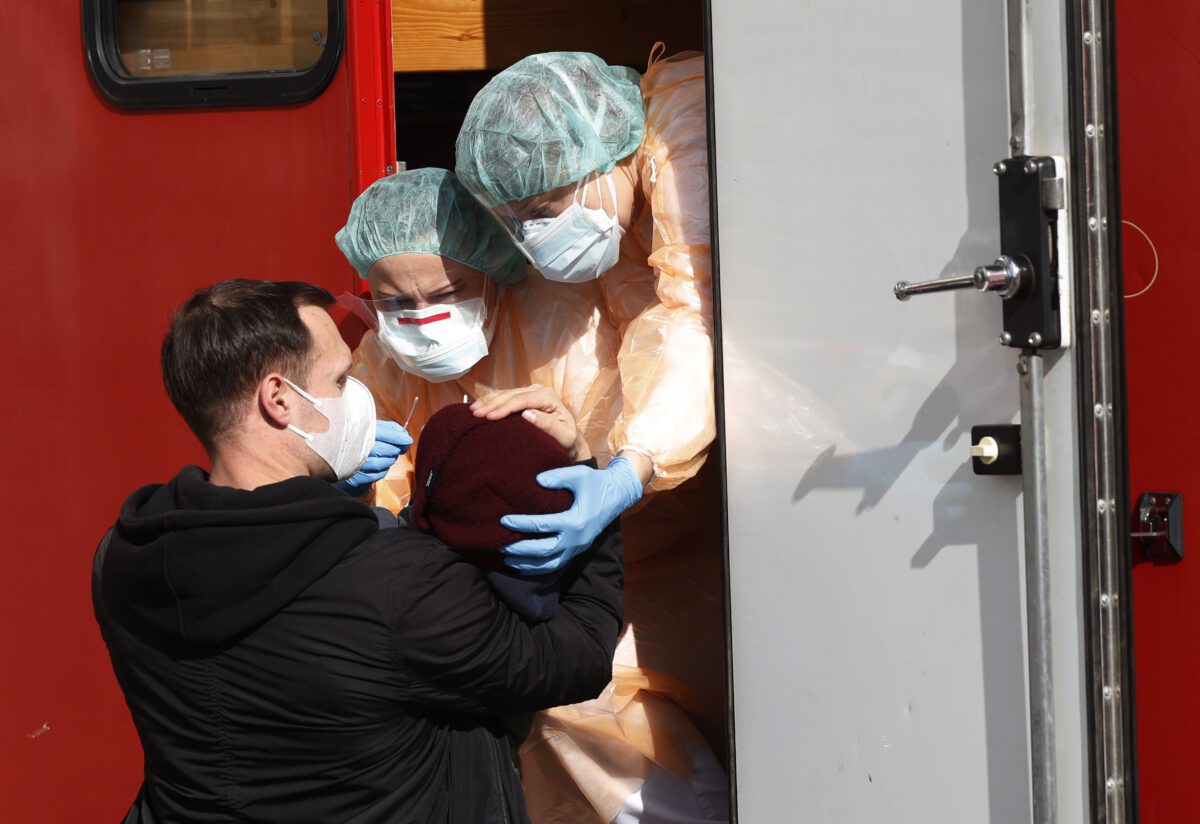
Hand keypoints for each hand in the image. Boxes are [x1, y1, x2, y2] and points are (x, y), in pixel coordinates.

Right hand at [334, 420, 411, 496]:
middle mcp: (357, 446)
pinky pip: (376, 475)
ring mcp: (355, 463)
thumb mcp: (370, 427)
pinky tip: (378, 465)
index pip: (387, 433)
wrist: (331, 454)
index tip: (407, 440)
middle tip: (395, 448)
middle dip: (395, 450)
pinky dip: (381, 471)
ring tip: (385, 455)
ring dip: (388, 460)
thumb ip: (389, 429)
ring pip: (382, 464)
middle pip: (388, 450)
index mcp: (360, 430)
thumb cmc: (355, 439)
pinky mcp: (354, 476)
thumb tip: (405, 435)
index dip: (400, 438)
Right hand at [470, 384, 586, 458]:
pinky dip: (490, 401)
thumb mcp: (564, 436)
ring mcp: (529, 392)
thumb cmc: (567, 440)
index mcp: (548, 397)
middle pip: (511, 395)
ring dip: (488, 401)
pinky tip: (478, 406)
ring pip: (505, 394)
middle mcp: (538, 391)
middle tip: (476, 414)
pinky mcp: (522, 398)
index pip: (522, 399)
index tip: (490, 417)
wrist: (570, 440)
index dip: (505, 407)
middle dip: (492, 403)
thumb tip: (527, 414)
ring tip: (473, 410)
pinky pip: (504, 397)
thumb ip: (548, 425)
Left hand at [499, 456, 642, 573]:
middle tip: (501, 545)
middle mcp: (576, 539)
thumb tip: (536, 481)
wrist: (617, 496)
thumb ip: (558, 477)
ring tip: (507, 560)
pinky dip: (538, 569)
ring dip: (527, 564)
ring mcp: (577, 548)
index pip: (543, 526)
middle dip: (520, 550)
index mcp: (576, 521)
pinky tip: (523, 566)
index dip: (521, 524)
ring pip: (550, 564)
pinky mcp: (577, 550)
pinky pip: (556, 565)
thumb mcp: (579, 475)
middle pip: (543, 551)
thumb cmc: (595, 483)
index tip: (503, 520)